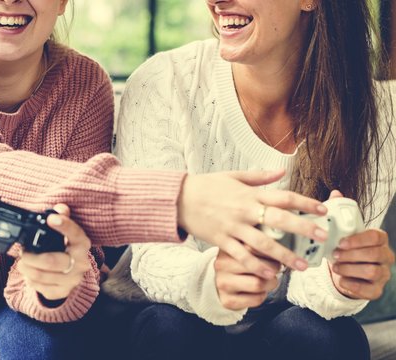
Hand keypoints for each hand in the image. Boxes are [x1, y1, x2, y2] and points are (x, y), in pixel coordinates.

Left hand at [17, 204, 91, 300]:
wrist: (74, 272)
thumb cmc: (66, 247)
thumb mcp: (67, 232)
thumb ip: (63, 217)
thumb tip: (60, 207)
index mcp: (82, 243)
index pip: (75, 233)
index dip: (63, 226)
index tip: (50, 219)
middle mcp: (81, 262)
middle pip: (52, 261)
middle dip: (31, 257)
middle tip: (22, 252)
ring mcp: (73, 279)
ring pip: (42, 276)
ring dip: (26, 268)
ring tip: (22, 263)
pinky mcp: (63, 291)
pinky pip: (41, 288)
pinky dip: (31, 280)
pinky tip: (30, 274)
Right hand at [178, 169, 327, 278]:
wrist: (179, 199)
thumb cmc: (206, 186)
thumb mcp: (233, 176)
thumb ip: (259, 176)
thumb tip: (282, 171)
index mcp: (249, 193)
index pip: (283, 196)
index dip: (304, 202)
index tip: (322, 210)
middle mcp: (244, 210)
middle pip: (279, 219)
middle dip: (303, 228)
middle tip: (322, 237)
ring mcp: (233, 227)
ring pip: (263, 243)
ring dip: (284, 255)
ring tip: (301, 267)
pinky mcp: (221, 240)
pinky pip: (242, 256)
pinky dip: (256, 266)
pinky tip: (270, 274)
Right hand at [214, 248, 280, 310]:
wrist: (221, 284)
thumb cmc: (238, 266)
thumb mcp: (244, 250)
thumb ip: (258, 247)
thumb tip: (280, 251)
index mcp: (228, 248)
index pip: (255, 247)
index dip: (273, 253)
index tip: (282, 257)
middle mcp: (222, 265)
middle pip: (260, 267)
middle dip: (274, 270)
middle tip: (275, 270)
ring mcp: (223, 283)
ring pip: (259, 284)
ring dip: (270, 284)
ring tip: (267, 281)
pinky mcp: (227, 300)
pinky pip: (256, 299)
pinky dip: (262, 296)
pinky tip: (258, 291)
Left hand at [326, 190, 394, 298]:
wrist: (345, 270)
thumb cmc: (345, 248)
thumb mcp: (342, 232)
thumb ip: (340, 213)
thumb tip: (335, 193)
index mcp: (379, 239)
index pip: (376, 236)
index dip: (358, 240)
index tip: (340, 242)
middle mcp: (385, 256)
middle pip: (375, 255)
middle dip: (352, 255)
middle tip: (334, 255)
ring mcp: (383, 274)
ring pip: (372, 272)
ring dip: (350, 269)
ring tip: (335, 267)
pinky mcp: (376, 290)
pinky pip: (369, 290)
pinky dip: (353, 285)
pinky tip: (341, 280)